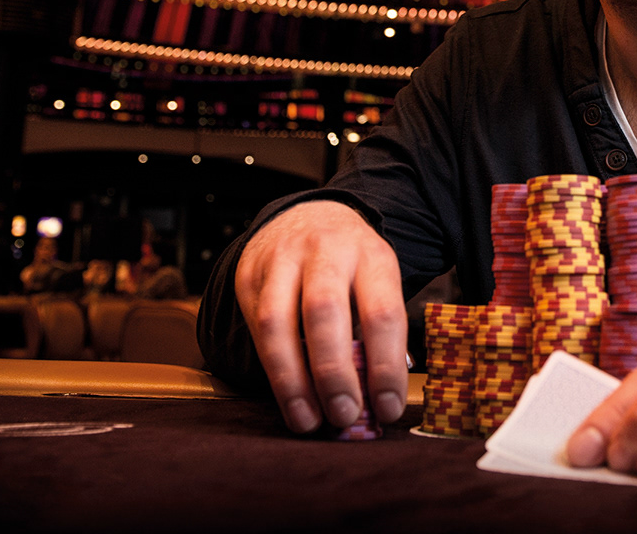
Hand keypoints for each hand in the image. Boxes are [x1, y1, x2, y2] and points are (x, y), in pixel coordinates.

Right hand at [234, 200, 407, 433]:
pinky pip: (253, 325)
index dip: (385, 366)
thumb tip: (378, 401)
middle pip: (324, 312)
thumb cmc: (352, 266)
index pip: (381, 312)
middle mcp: (325, 251)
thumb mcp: (378, 284)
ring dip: (291, 379)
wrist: (308, 217)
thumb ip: (378, 335)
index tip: (387, 409)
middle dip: (333, 373)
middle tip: (343, 415)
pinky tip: (287, 394)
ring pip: (276, 321)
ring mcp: (281, 259)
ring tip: (307, 419)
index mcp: (371, 255)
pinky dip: (271, 366)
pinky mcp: (249, 274)